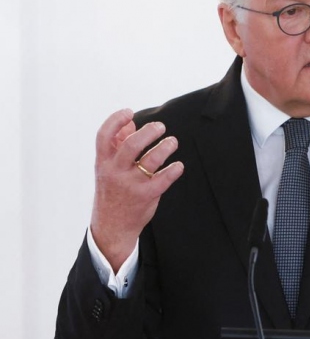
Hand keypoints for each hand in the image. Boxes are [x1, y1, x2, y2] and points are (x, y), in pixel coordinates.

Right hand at [90, 108, 183, 271]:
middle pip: (131, 144)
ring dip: (165, 147)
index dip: (116, 120)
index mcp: (103, 162)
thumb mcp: (107, 168)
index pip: (104, 136)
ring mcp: (130, 184)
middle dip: (149, 131)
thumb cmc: (112, 191)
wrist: (111, 226)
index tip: (130, 112)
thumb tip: (130, 123)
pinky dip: (174, 169)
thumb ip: (117, 145)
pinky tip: (178, 165)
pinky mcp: (146, 196)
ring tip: (172, 142)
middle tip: (160, 127)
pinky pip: (164, 179)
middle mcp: (115, 171)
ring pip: (151, 160)